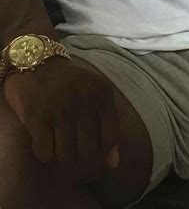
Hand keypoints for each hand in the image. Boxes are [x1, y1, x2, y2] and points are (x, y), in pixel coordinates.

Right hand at [3, 57, 119, 178]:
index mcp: (102, 94)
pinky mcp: (37, 116)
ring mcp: (61, 108)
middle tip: (71, 140)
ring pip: (67, 155)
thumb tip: (114, 164)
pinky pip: (45, 153)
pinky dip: (44, 152)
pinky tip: (44, 137)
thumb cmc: (70, 84)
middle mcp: (84, 100)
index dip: (101, 148)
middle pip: (88, 151)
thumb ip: (107, 127)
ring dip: (61, 154)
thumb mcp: (95, 97)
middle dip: (79, 152)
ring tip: (57, 140)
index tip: (90, 141)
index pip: (110, 138)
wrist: (37, 62)